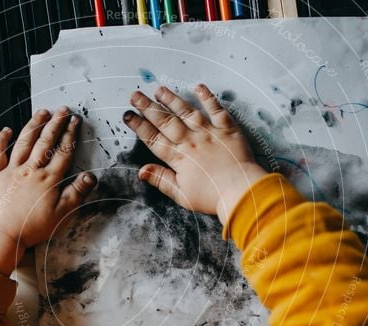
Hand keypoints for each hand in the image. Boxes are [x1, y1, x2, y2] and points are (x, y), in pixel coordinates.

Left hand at [0, 107, 95, 274]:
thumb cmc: (32, 227)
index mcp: (48, 179)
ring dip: (34, 126)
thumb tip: (90, 176)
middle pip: (45, 142)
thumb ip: (77, 193)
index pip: (63, 151)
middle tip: (62, 110)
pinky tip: (7, 130)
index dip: (70, 134)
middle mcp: (31, 170)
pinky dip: (1, 140)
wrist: (3, 234)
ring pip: (24, 143)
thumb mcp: (62, 214)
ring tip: (42, 113)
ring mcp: (12, 171)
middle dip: (55, 123)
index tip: (75, 121)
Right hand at [122, 84, 268, 224]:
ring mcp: (209, 132)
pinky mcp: (227, 129)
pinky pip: (216, 109)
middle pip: (166, 121)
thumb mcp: (181, 195)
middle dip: (148, 107)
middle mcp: (191, 141)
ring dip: (172, 99)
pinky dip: (207, 97)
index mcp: (179, 158)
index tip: (127, 115)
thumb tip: (141, 171)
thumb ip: (161, 180)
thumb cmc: (212, 197)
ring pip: (187, 111)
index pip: (153, 139)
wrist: (240, 191)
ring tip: (159, 89)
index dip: (139, 126)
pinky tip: (198, 86)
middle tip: (135, 94)